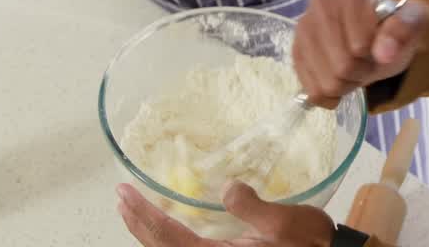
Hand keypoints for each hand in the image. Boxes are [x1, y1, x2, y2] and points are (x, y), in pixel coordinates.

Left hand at [117, 181, 333, 246]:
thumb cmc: (307, 242)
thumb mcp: (284, 222)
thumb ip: (253, 207)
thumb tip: (227, 188)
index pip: (169, 238)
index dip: (144, 216)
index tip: (125, 194)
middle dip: (138, 223)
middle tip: (120, 196)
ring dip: (149, 231)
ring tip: (134, 208)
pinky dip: (168, 236)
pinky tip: (166, 222)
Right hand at [293, 0, 428, 108]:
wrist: (380, 33)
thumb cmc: (394, 27)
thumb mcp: (410, 25)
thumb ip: (402, 32)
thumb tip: (384, 53)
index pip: (359, 46)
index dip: (374, 57)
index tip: (381, 49)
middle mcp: (320, 2)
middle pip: (341, 65)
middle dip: (361, 73)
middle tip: (368, 62)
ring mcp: (303, 27)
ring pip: (325, 82)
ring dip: (346, 85)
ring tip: (354, 69)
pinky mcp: (296, 50)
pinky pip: (311, 89)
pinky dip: (329, 94)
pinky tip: (339, 81)